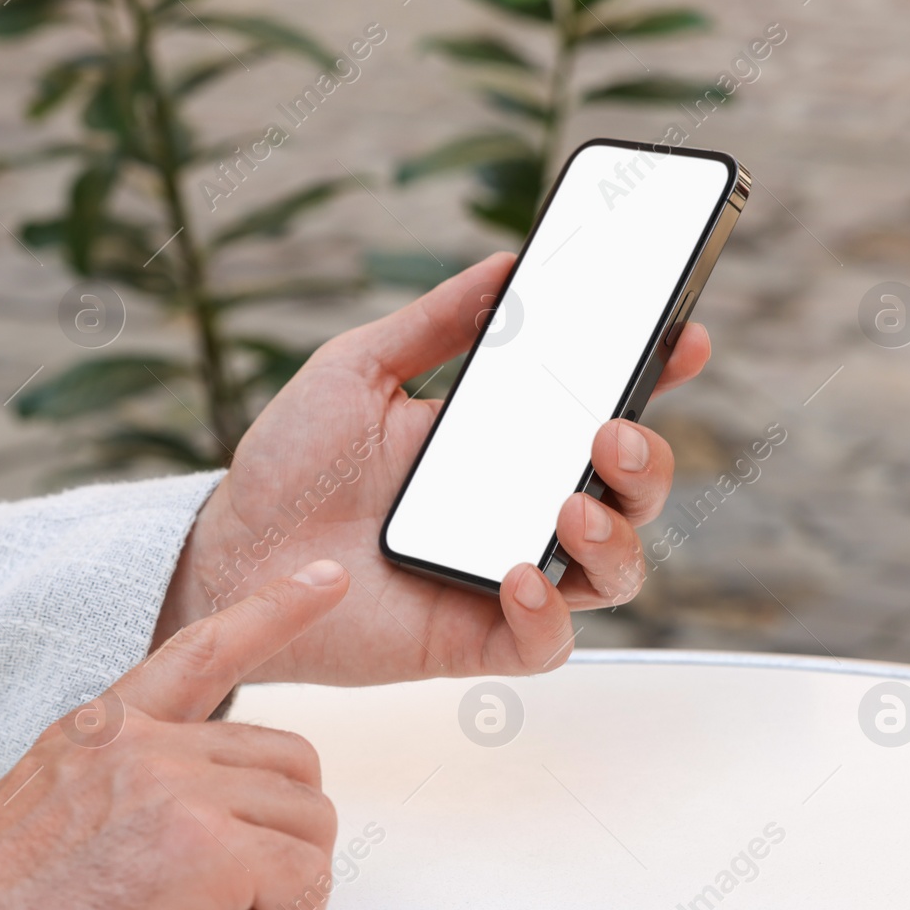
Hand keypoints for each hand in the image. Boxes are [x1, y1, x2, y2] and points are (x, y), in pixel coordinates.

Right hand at [0, 561, 350, 909]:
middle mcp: (140, 744)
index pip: (204, 650)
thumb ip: (129, 803)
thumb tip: (208, 845)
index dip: (273, 612)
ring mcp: (172, 786)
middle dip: (289, 844)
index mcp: (101, 733)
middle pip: (292, 766)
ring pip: (311, 823)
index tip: (324, 582)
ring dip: (293, 899)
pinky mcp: (199, 848)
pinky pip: (306, 881)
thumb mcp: (51, 826)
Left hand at [156, 252, 709, 683]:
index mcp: (499, 443)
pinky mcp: (473, 637)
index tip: (683, 339)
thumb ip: (433, 323)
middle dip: (648, 460)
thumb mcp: (358, 371)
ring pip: (612, 572)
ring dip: (617, 536)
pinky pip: (547, 642)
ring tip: (574, 504)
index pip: (599, 411)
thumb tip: (506, 267)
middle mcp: (514, 509)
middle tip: (612, 430)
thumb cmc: (288, 465)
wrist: (227, 553)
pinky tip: (517, 575)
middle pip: (628, 494)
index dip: (652, 379)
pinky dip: (549, 615)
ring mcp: (501, 575)